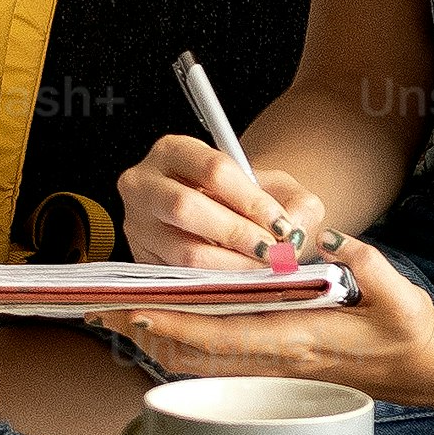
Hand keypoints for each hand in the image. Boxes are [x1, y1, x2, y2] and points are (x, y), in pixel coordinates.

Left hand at [107, 232, 433, 406]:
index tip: (142, 307)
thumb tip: (329, 242)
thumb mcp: (398, 292)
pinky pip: (215, 358)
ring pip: (200, 360)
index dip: (181, 323)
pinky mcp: (272, 362)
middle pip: (198, 354)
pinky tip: (160, 324)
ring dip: (159, 339)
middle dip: (151, 332)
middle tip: (108, 309)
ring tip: (121, 313)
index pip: (228, 335)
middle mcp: (278, 358)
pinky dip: (182, 342)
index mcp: (301, 341)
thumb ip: (364, 264)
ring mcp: (272, 365)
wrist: (420, 367)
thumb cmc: (407, 327)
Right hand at [121, 131, 335, 271]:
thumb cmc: (246, 199)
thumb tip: (295, 235)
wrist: (222, 216)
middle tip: (270, 251)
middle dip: (236, 233)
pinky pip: (178, 278)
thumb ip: (296, 204)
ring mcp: (137, 224)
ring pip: (181, 251)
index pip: (213, 170)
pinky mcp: (141, 260)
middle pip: (185, 207)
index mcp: (174, 151)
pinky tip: (240, 283)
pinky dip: (215, 284)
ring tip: (260, 268)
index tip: (281, 225)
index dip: (251, 201)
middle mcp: (144, 183)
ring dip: (229, 265)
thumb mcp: (277, 188)